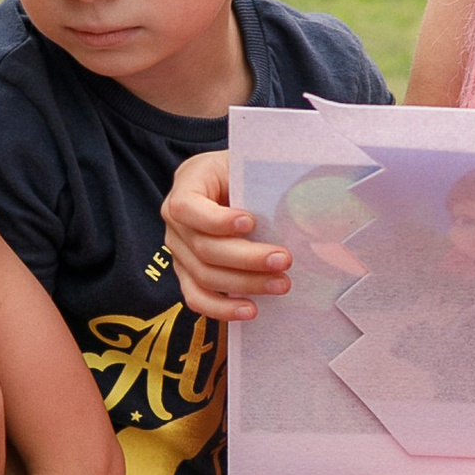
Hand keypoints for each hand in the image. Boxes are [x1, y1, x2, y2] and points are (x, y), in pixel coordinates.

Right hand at [164, 150, 284, 322]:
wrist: (231, 183)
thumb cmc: (243, 172)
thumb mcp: (246, 164)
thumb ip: (259, 179)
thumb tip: (298, 201)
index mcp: (187, 184)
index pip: (187, 208)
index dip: (216, 220)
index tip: (251, 222)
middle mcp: (176, 221)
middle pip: (203, 248)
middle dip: (247, 258)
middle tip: (284, 259)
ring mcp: (179, 251)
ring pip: (204, 276)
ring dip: (245, 284)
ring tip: (281, 283)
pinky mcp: (188, 274)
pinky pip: (197, 298)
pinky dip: (223, 309)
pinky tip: (251, 310)